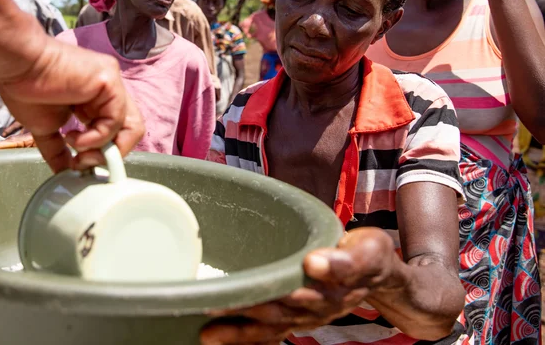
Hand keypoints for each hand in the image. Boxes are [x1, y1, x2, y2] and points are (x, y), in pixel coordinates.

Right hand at [0, 39, 144, 172]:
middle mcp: (108, 92)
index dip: (103, 153)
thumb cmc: (24, 88)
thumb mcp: (46, 129)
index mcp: (96, 100)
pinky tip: (72, 138)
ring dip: (106, 150)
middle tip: (82, 163)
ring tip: (79, 152)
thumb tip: (64, 172)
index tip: (77, 164)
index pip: (117, 132)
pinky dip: (96, 138)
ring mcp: (112, 85)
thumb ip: (59, 150)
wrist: (16, 66)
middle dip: (109, 155)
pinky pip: (115, 120)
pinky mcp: (109, 81)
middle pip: (130, 131)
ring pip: (132, 128)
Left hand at [200, 228, 397, 343]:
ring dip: (239, 333)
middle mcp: (316, 309)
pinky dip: (247, 338)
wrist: (378, 272)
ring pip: (269, 328)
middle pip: (276, 314)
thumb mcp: (368, 250)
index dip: (273, 294)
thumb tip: (313, 263)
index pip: (299, 295)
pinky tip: (220, 339)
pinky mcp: (297, 318)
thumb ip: (345, 259)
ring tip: (207, 334)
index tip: (247, 290)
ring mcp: (306, 317)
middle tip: (210, 308)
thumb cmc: (368, 254)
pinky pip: (270, 333)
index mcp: (332, 290)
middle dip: (244, 313)